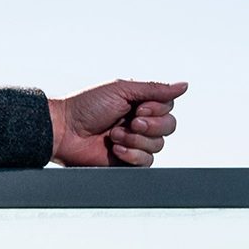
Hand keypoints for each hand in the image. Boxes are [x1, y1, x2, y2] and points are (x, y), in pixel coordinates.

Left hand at [49, 79, 187, 166]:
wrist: (64, 130)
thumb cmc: (86, 107)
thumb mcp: (122, 90)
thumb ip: (154, 89)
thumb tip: (184, 86)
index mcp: (139, 104)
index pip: (167, 108)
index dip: (157, 109)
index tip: (138, 107)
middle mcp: (139, 123)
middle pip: (169, 127)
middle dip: (150, 125)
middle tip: (130, 122)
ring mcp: (134, 143)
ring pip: (158, 145)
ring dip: (136, 140)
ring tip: (113, 135)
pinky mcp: (127, 162)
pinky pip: (146, 162)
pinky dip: (132, 154)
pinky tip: (115, 149)